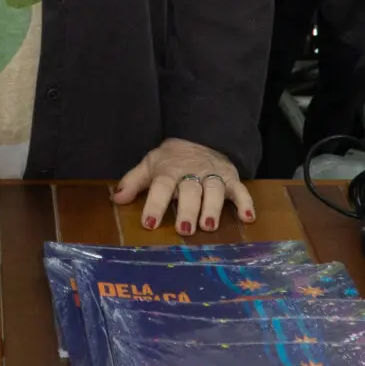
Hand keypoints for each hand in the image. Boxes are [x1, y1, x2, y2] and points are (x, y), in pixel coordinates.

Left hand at [112, 139, 253, 234]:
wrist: (201, 136)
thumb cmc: (172, 159)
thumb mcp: (150, 164)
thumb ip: (133, 181)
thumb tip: (116, 198)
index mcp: (169, 171)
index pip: (161, 187)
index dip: (155, 204)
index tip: (149, 223)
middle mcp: (192, 173)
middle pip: (190, 191)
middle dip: (188, 209)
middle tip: (185, 229)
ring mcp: (213, 175)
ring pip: (214, 190)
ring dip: (213, 208)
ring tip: (209, 226)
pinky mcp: (231, 179)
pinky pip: (241, 190)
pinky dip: (245, 203)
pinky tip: (248, 218)